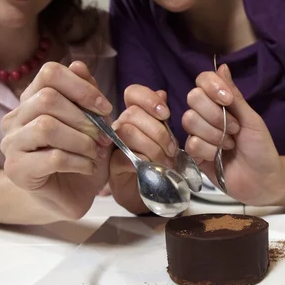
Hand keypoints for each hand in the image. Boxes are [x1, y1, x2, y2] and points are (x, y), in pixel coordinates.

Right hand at [0, 61, 112, 219]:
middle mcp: (15, 118)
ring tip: (95, 153)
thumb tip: (79, 65)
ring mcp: (11, 144)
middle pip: (47, 99)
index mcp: (32, 100)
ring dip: (82, 141)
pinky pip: (52, 157)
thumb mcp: (93, 124)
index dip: (81, 87)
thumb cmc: (82, 156)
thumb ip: (87, 96)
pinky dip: (79, 161)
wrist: (72, 195)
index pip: (49, 73)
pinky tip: (88, 167)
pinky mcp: (16, 170)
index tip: (105, 108)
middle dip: (85, 119)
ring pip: (47, 127)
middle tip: (104, 138)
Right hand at [107, 85, 177, 212]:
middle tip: (172, 150)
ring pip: (127, 132)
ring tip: (167, 162)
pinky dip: (144, 162)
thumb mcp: (166, 137)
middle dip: (158, 131)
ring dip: (153, 147)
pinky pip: (124, 156)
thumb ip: (162, 118)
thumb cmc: (158, 161)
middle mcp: (120, 125)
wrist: (150, 191)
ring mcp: (113, 144)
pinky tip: (154, 169)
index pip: (133, 93)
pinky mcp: (112, 164)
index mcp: (135, 115)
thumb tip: (162, 93)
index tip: (166, 114)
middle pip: (132, 114)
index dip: (149, 99)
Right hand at [182, 64, 284, 204]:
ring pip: (190, 121)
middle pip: (193, 99)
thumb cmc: (261, 147)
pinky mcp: (193, 155)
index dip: (212, 88)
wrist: (263, 179)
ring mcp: (197, 134)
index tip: (228, 100)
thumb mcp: (251, 119)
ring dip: (215, 135)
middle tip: (235, 130)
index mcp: (219, 103)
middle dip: (216, 116)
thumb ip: (234, 95)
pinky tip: (219, 157)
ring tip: (230, 145)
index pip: (202, 81)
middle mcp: (205, 115)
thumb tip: (222, 66)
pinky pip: (192, 144)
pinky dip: (210, 151)